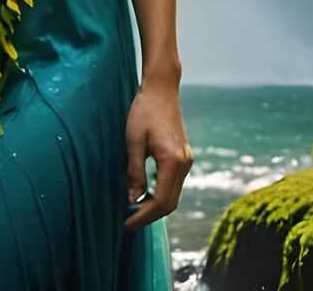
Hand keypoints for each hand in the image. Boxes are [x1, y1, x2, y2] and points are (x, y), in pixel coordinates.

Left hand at [123, 80, 192, 230]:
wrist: (162, 88)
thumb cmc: (144, 110)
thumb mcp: (133, 140)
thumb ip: (134, 172)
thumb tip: (132, 200)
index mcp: (173, 160)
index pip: (162, 201)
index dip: (144, 216)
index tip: (126, 224)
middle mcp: (184, 163)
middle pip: (170, 203)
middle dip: (149, 215)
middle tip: (128, 221)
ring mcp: (186, 160)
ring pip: (173, 194)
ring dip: (155, 206)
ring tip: (133, 210)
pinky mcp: (184, 156)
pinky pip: (174, 183)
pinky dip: (160, 193)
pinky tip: (144, 193)